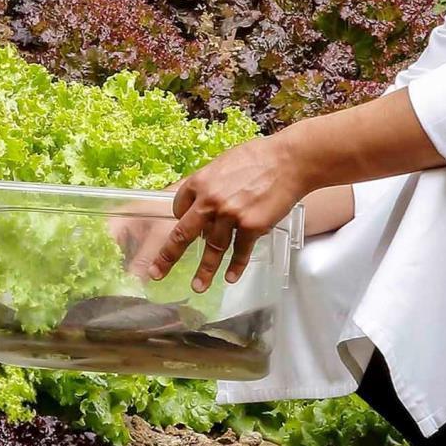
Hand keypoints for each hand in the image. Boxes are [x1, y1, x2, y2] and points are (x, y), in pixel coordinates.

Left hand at [139, 134, 305, 292]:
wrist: (288, 161)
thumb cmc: (257, 158)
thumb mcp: (223, 164)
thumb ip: (210, 185)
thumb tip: (203, 204)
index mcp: (199, 182)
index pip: (178, 207)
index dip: (180, 218)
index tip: (182, 226)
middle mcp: (210, 201)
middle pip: (183, 234)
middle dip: (168, 256)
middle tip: (157, 272)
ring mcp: (230, 215)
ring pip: (213, 249)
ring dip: (205, 271)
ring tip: (198, 287)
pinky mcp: (252, 226)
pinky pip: (240, 252)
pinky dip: (236, 267)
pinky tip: (230, 278)